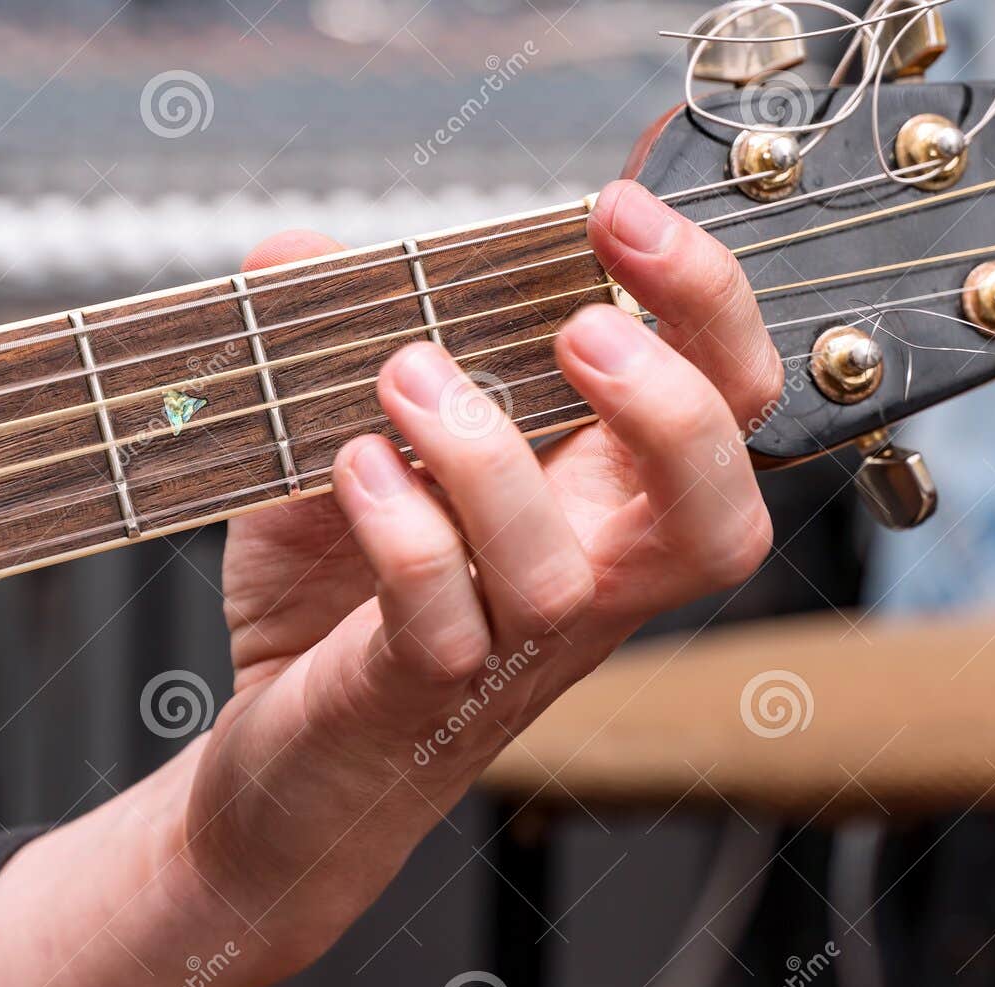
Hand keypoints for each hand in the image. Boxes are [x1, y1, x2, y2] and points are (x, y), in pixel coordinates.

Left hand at [0, 181, 780, 986]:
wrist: (278, 765)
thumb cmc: (328, 615)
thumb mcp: (329, 456)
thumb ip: (329, 351)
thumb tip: (298, 250)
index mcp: (588, 504)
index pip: (716, 405)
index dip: (703, 305)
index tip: (616, 215)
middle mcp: (576, 580)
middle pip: (715, 510)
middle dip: (673, 398)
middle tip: (578, 327)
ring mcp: (505, 648)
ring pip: (569, 571)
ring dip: (488, 454)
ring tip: (405, 377)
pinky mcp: (418, 695)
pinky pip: (446, 622)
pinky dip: (405, 534)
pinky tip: (352, 469)